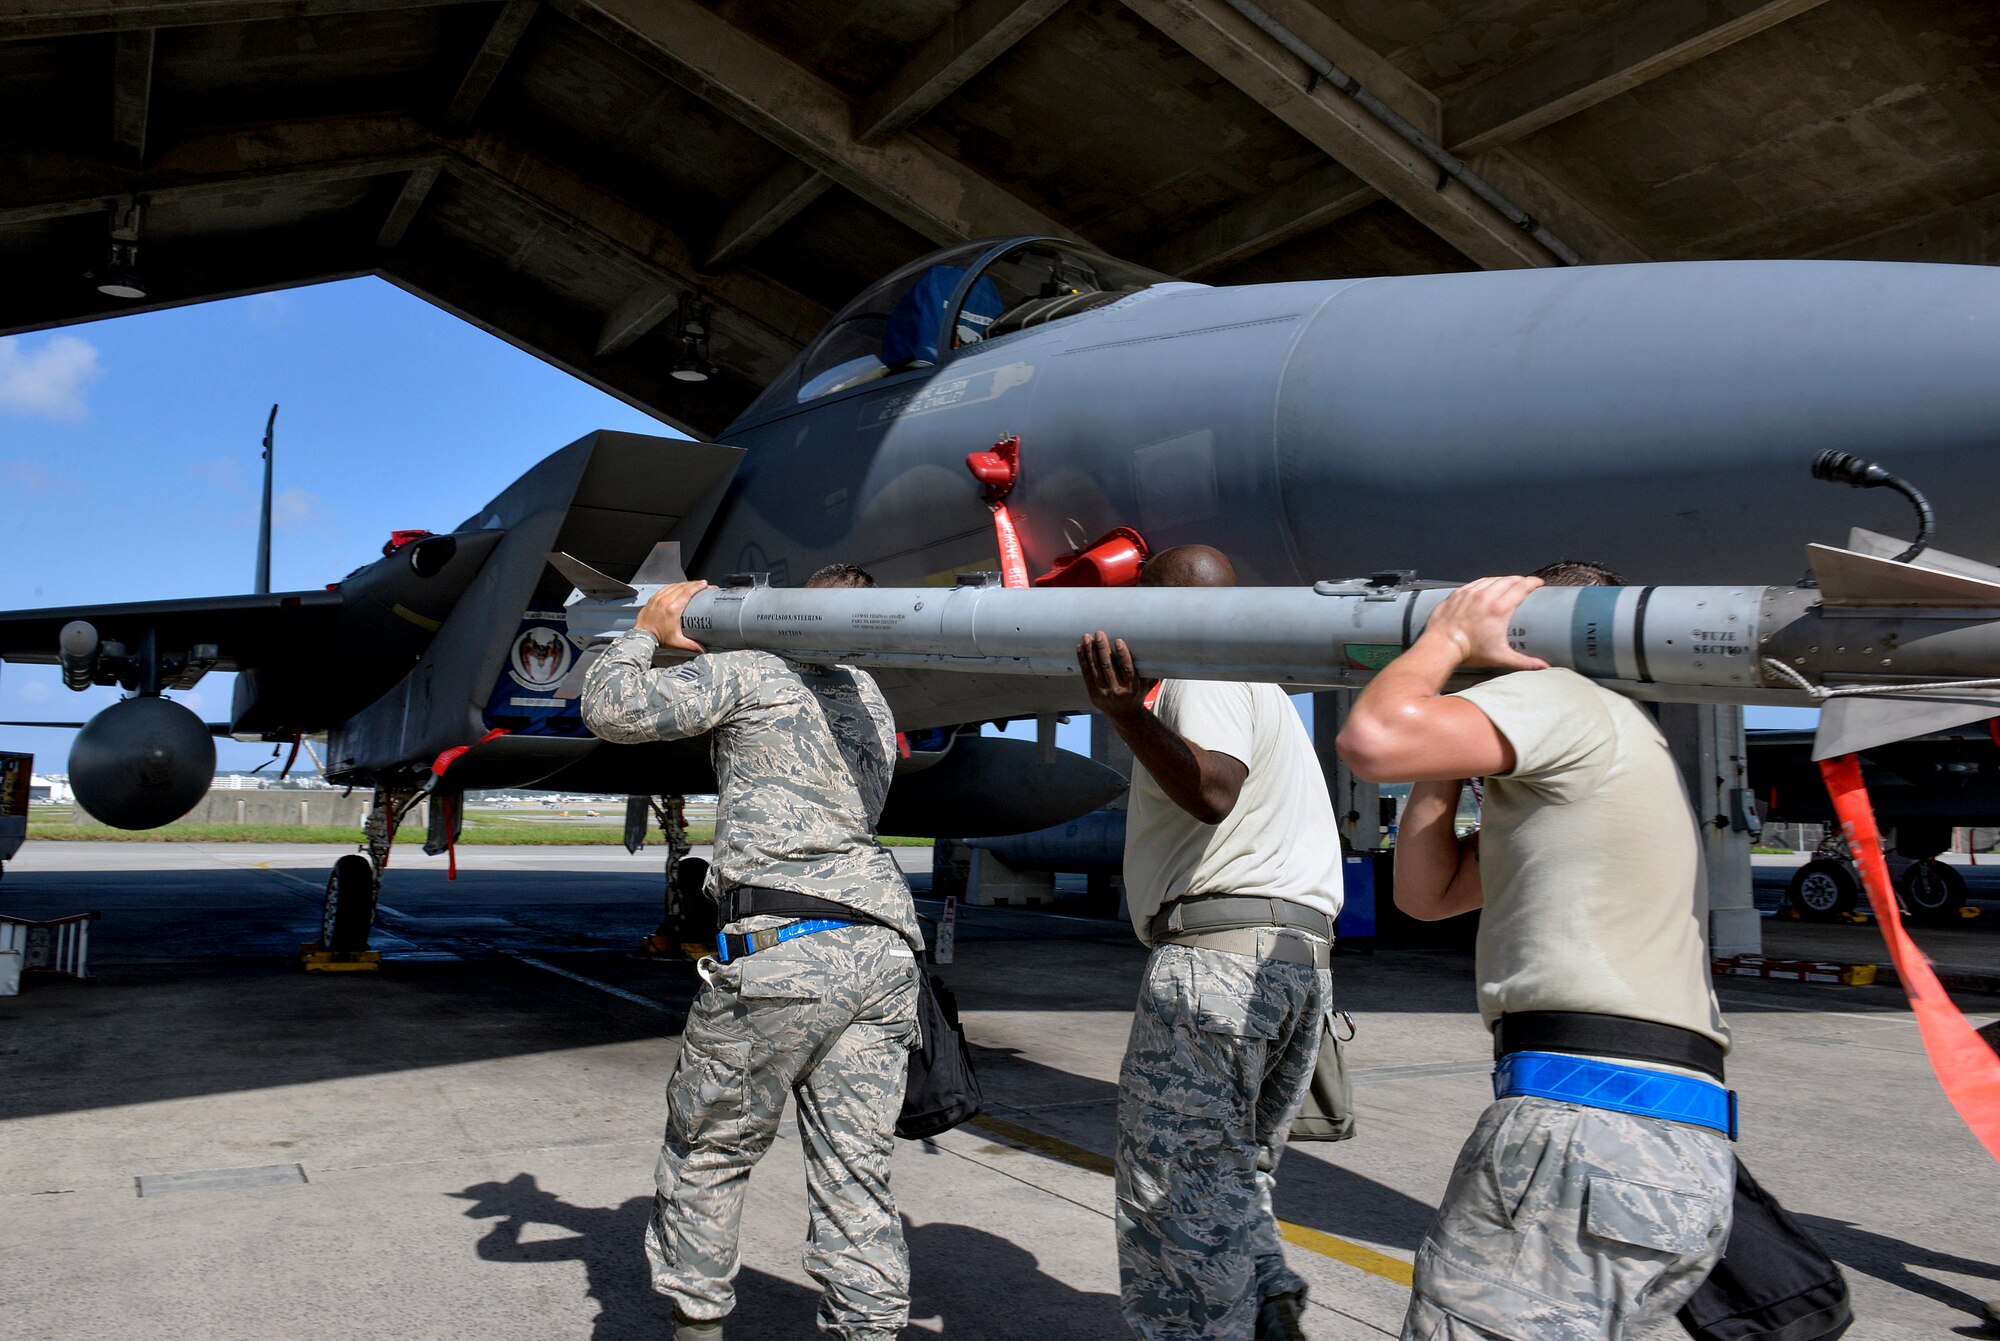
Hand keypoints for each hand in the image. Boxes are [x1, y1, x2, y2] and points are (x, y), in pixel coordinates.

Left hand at [633, 580, 711, 653]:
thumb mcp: (677, 642)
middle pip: (682, 587)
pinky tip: (677, 587)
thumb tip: (703, 650)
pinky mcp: (652, 599)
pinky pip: (665, 588)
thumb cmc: (657, 638)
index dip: (697, 586)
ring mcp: (657, 598)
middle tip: (702, 584)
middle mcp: (665, 601)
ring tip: (692, 585)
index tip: (705, 584)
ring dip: (684, 584)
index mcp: (672, 609)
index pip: (687, 592)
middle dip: (694, 584)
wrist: (642, 636)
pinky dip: (673, 586)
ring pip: (673, 586)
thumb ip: (692, 646)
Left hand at [1076, 631, 1153, 719]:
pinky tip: (1080, 648)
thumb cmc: (1137, 694)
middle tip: (1099, 634)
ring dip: (1090, 651)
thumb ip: (1151, 670)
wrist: (1125, 716)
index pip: (1127, 668)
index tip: (1118, 640)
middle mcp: (1117, 691)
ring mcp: (1103, 693)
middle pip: (1108, 667)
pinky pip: (1086, 674)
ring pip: (1094, 669)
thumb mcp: (1147, 684)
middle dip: (1102, 648)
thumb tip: (1161, 651)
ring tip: (1087, 637)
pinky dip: (1083, 660)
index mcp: (1132, 687)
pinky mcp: (1093, 694)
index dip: (1122, 654)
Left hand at [1418, 576, 1549, 671]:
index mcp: (1500, 608)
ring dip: (1502, 579)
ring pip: (1491, 579)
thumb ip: (1524, 662)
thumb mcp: (1500, 657)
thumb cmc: (1470, 651)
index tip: (1538, 583)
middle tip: (1524, 583)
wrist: (1442, 645)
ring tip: (1508, 583)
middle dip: (1519, 580)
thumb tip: (1544, 667)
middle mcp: (1486, 596)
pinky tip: (1488, 585)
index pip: (1521, 587)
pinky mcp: (1458, 593)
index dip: (1532, 582)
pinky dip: (1485, 582)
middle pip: (1508, 580)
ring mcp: (1470, 593)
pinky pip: (1476, 582)